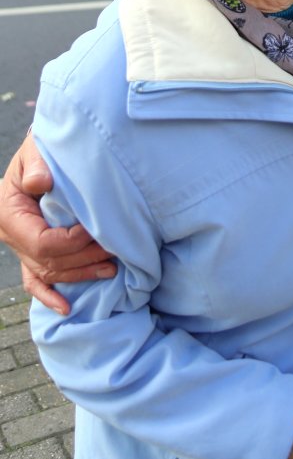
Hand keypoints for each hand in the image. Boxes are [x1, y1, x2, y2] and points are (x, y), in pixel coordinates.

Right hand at [0, 133, 115, 314]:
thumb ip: (37, 165)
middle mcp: (12, 236)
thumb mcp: (34, 150)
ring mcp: (19, 248)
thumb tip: (41, 183)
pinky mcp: (29, 253)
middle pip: (49, 261)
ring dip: (80, 274)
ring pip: (49, 273)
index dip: (71, 242)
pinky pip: (34, 282)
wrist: (36, 157)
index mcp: (10, 214)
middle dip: (84, 259)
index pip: (42, 242)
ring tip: (112, 270)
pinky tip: (67, 308)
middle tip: (116, 251)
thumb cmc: (39, 151)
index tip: (96, 229)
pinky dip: (50, 296)